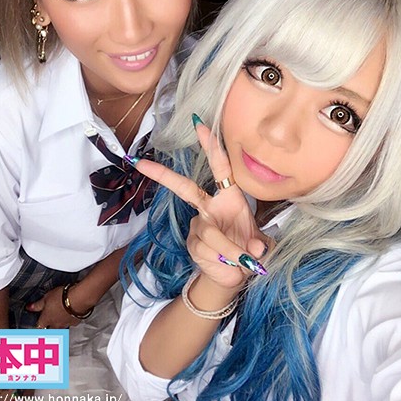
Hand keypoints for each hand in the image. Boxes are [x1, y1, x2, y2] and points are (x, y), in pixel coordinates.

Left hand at [26, 285, 80, 328]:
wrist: (78, 298)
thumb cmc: (61, 297)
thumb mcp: (46, 297)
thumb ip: (38, 305)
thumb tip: (29, 308)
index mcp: (45, 319)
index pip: (38, 327)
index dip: (37, 326)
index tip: (36, 326)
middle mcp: (55, 325)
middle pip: (49, 331)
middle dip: (48, 328)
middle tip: (48, 325)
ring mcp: (65, 324)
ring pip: (60, 328)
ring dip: (59, 324)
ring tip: (60, 318)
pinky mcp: (75, 322)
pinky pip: (71, 323)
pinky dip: (69, 320)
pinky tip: (71, 315)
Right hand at [133, 119, 273, 290]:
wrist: (234, 275)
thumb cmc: (248, 249)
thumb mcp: (259, 245)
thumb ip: (258, 245)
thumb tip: (254, 249)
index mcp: (229, 198)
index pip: (220, 168)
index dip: (211, 147)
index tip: (199, 126)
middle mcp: (210, 207)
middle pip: (185, 188)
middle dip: (164, 175)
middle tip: (141, 164)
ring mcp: (198, 225)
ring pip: (209, 232)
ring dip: (229, 249)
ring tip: (243, 260)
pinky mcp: (192, 243)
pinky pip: (206, 249)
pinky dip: (222, 259)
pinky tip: (227, 264)